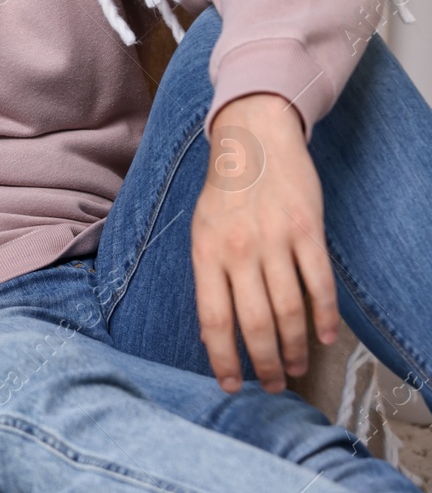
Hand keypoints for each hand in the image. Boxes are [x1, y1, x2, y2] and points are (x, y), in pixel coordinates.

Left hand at [192, 93, 339, 393]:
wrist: (253, 141)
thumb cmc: (223, 195)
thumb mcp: (201, 234)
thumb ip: (209, 280)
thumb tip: (213, 335)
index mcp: (206, 253)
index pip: (212, 319)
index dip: (222, 358)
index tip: (232, 385)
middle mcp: (239, 249)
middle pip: (254, 323)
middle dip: (265, 363)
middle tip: (275, 385)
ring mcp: (275, 240)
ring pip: (289, 309)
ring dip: (296, 346)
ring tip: (297, 367)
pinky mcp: (308, 230)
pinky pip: (319, 283)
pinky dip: (325, 316)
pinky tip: (325, 337)